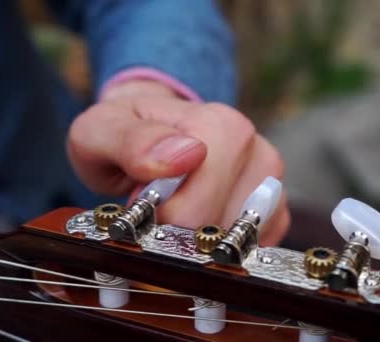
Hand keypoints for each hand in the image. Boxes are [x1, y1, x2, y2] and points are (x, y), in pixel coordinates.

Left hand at [66, 80, 288, 244]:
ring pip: (235, 244)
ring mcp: (271, 184)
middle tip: (156, 206)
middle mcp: (257, 153)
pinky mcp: (276, 211)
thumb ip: (132, 141)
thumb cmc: (127, 133)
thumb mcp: (102, 129)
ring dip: (199, 240)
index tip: (140, 202)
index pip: (193, 209)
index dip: (158, 217)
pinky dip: (222, 247)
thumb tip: (185, 155)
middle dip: (177, 229)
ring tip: (179, 208)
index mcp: (222, 127)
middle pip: (215, 229)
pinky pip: (253, 248)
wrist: (152, 129)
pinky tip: (201, 221)